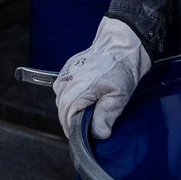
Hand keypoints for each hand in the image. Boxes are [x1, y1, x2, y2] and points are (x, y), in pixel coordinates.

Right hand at [53, 16, 150, 138]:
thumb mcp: (120, 96)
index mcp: (83, 87)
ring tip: (78, 112)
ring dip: (65, 106)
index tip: (75, 135)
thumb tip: (98, 133)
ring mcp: (69, 70)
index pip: (67, 114)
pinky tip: (76, 96)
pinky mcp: (69, 65)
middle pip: (60, 105)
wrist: (121, 45)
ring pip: (58, 95)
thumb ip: (106, 116)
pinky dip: (65, 93)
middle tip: (77, 127)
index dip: (70, 127)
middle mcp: (72, 78)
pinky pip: (60, 83)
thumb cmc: (122, 68)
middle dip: (67, 119)